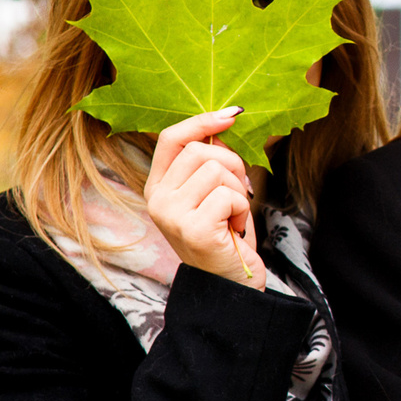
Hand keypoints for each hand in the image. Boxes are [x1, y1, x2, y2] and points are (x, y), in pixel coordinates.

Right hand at [146, 108, 263, 287]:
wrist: (230, 285)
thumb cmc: (225, 238)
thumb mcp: (214, 194)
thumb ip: (210, 163)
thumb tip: (223, 124)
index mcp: (158, 187)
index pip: (171, 138)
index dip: (202, 121)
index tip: (232, 115)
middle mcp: (158, 200)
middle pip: (200, 151)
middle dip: (232, 165)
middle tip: (238, 194)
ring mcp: (172, 214)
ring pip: (216, 170)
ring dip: (238, 191)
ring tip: (232, 217)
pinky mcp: (192, 228)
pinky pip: (229, 196)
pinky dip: (242, 209)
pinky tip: (235, 230)